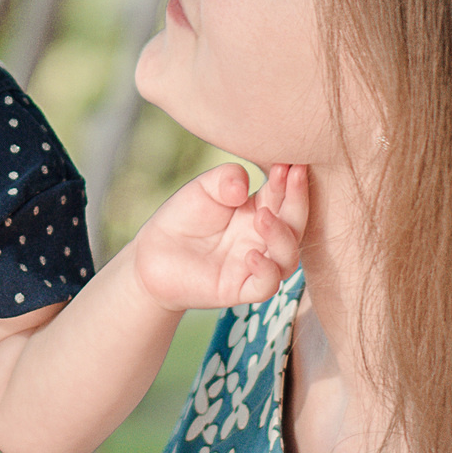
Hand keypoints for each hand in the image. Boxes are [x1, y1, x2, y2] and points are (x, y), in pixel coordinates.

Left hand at [127, 162, 305, 311]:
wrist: (153, 253)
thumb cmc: (183, 218)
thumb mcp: (203, 188)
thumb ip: (225, 179)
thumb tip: (243, 188)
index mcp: (260, 210)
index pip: (284, 196)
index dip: (289, 180)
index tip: (288, 163)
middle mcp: (262, 238)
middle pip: (295, 224)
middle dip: (298, 200)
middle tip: (294, 175)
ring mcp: (254, 265)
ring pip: (288, 257)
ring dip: (282, 236)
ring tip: (262, 215)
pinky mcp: (240, 289)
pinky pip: (266, 285)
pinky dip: (266, 271)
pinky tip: (250, 254)